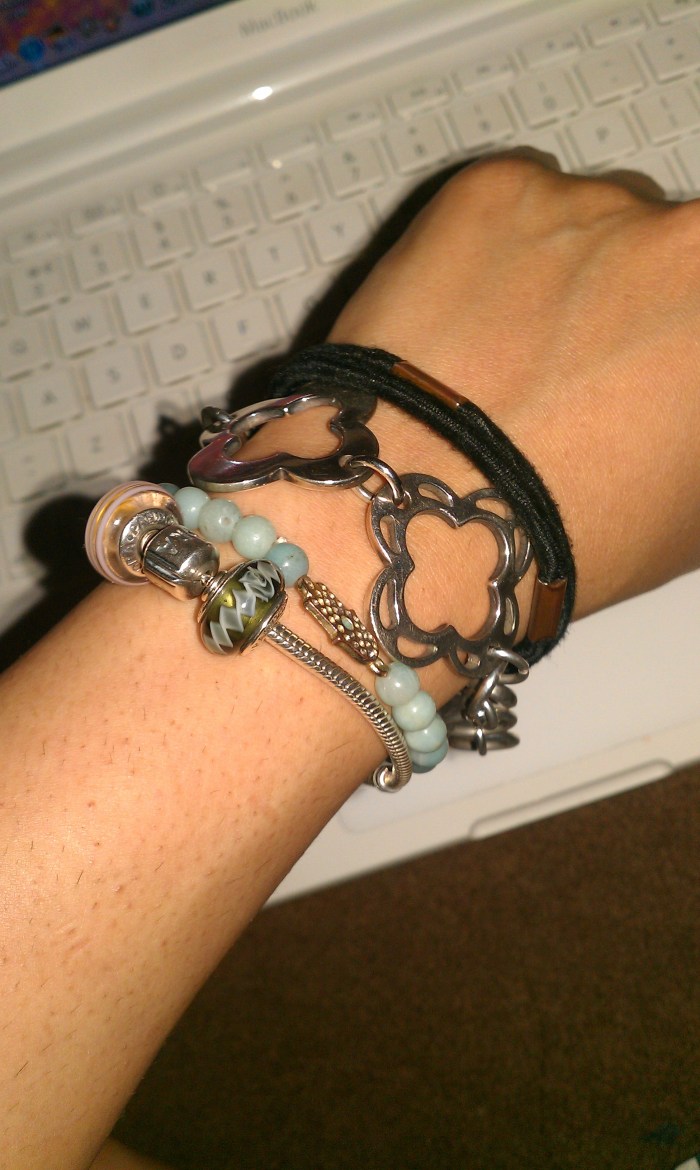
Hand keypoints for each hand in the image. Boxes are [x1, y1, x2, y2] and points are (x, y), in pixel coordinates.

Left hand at [330, 156, 699, 618]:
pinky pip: (513, 207)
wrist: (428, 521)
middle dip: (632, 305)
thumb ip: (694, 424)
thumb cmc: (566, 535)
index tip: (655, 367)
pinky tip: (466, 329)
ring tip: (508, 363)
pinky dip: (494, 254)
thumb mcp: (696, 507)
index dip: (677, 342)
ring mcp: (585, 201)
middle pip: (666, 253)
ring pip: (587, 226)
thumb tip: (678, 399)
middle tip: (580, 378)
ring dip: (562, 276)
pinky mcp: (493, 190)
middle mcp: (682, 234)